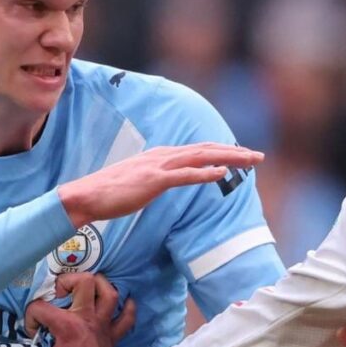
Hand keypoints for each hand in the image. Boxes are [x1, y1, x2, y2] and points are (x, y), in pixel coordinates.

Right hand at [15, 273, 135, 346]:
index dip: (31, 318)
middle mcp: (88, 318)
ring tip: (86, 289)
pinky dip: (127, 307)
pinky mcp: (114, 336)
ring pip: (109, 292)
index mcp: (67, 326)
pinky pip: (127, 317)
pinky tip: (122, 303)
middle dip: (68, 281)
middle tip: (59, 294)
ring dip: (98, 286)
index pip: (41, 308)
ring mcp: (104, 325)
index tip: (32, 334)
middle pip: (85, 282)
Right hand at [58, 143, 263, 225]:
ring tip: (249, 160)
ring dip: (228, 158)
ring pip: (201, 158)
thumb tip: (171, 180)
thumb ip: (159, 178)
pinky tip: (221, 173)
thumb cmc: (111, 192)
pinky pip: (184, 176)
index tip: (244, 155)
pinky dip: (204, 173)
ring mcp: (158, 166)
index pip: (200, 150)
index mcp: (162, 156)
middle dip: (235, 152)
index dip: (224, 151)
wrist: (87, 196)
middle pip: (206, 149)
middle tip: (259, 156)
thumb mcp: (141, 182)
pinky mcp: (152, 181)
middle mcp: (163, 156)